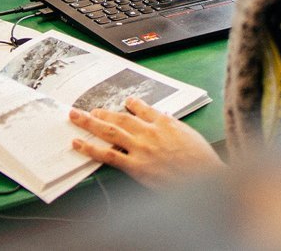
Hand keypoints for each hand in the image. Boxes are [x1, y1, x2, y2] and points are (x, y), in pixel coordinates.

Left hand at [69, 97, 224, 188]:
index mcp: (165, 122)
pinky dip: (91, 148)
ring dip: (90, 123)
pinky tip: (78, 143)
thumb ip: (174, 127)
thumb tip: (165, 118)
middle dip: (103, 112)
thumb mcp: (190, 136)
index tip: (126, 102)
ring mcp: (140, 148)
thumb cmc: (202, 160)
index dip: (133, 105)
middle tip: (87, 108)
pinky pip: (108, 155)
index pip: (144, 109)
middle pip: (120, 118)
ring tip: (76, 117)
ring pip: (110, 132)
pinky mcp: (135, 166)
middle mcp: (149, 132)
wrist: (205, 179)